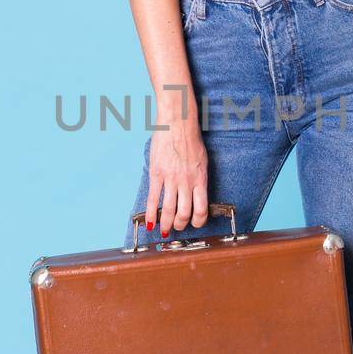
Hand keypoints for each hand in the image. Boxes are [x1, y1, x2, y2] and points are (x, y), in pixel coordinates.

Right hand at [145, 110, 209, 238]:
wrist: (177, 123)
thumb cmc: (190, 139)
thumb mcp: (202, 161)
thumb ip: (199, 178)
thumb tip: (196, 194)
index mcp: (200, 179)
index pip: (202, 209)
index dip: (199, 221)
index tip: (195, 223)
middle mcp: (186, 182)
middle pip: (184, 213)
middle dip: (181, 225)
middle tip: (177, 228)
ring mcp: (171, 179)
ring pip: (168, 209)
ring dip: (166, 224)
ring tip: (164, 230)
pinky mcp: (156, 174)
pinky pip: (153, 198)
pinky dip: (151, 213)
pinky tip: (150, 223)